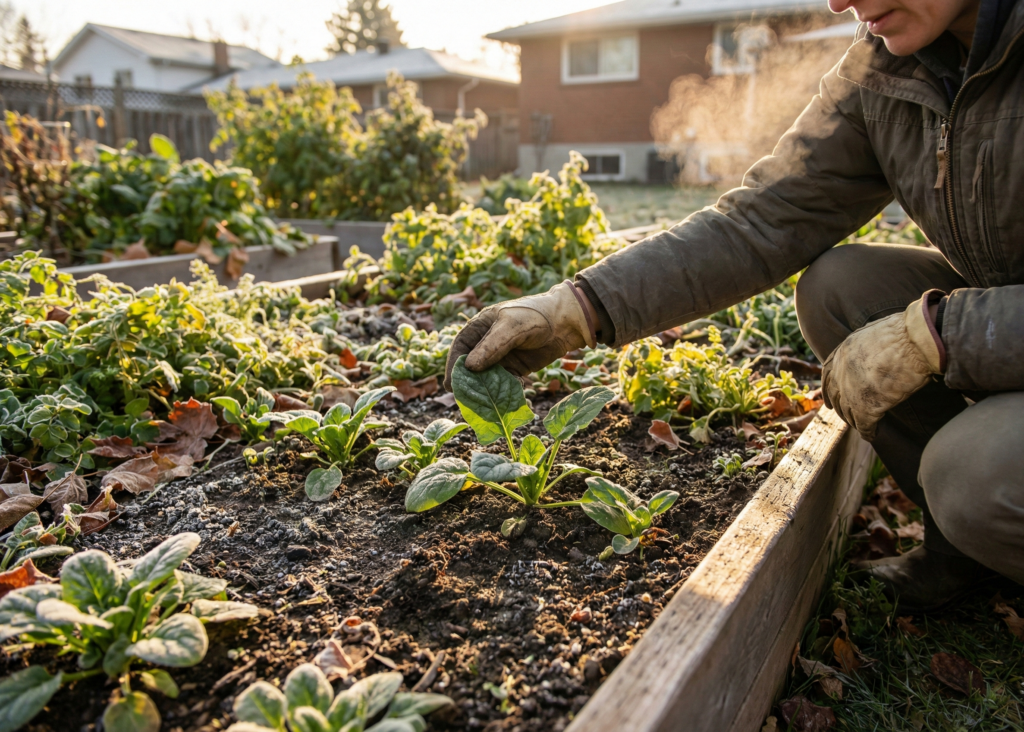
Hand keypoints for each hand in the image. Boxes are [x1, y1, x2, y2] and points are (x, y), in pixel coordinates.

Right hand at [443, 281, 595, 390]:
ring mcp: (500, 358)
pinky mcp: (515, 370)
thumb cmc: (536, 315)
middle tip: (466, 400)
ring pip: (486, 378)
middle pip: (471, 367)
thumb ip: (492, 346)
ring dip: (486, 391)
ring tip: (486, 405)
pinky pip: (504, 385)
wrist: (566, 323)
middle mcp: (486, 344)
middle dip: (469, 383)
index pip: (460, 348)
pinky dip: (504, 393)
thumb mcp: (512, 327)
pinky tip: (507, 401)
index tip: (450, 384)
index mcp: (480, 327)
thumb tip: (469, 367)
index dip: (454, 366)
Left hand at [822, 294, 943, 440]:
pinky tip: (873, 435)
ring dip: (855, 421)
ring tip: (864, 426)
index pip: (828, 375)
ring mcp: (851, 392)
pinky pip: (864, 426)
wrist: (915, 341)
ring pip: (848, 413)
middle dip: (841, 408)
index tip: (830, 400)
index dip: (829, 389)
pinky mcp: (866, 408)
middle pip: (836, 396)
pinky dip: (868, 432)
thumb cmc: (904, 333)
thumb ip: (866, 347)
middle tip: (846, 416)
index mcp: (842, 353)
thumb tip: (874, 351)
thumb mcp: (875, 334)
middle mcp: (841, 373)